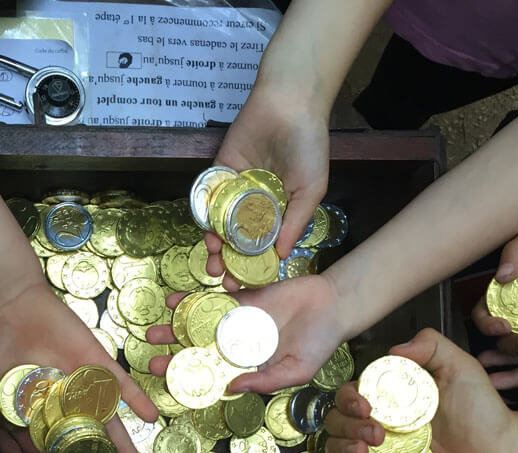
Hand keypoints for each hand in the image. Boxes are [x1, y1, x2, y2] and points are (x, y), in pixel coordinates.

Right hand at [0, 282, 157, 452]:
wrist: (8, 303)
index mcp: (40, 417)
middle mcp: (66, 407)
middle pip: (87, 449)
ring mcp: (84, 386)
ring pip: (108, 424)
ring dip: (124, 449)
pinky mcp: (96, 363)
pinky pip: (120, 385)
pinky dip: (135, 400)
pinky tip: (151, 418)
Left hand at [147, 274, 350, 392]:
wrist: (334, 304)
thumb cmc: (320, 343)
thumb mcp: (296, 370)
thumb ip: (266, 380)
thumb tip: (233, 388)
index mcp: (248, 368)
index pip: (213, 377)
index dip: (191, 380)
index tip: (169, 384)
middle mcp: (238, 347)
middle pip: (199, 353)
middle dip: (175, 356)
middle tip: (150, 359)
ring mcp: (236, 322)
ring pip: (200, 327)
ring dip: (176, 329)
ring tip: (154, 331)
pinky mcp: (240, 299)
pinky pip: (212, 300)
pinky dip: (193, 300)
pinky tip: (174, 302)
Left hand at [204, 82, 328, 290]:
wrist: (289, 103)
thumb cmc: (309, 145)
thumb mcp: (311, 189)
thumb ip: (295, 223)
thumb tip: (282, 257)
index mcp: (279, 211)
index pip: (262, 245)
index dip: (251, 265)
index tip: (243, 285)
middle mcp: (255, 203)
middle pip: (236, 238)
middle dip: (227, 259)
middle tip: (219, 278)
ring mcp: (235, 189)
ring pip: (219, 222)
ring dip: (214, 242)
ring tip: (211, 258)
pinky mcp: (219, 172)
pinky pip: (209, 197)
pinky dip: (206, 215)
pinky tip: (206, 231)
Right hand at [324, 328, 517, 452]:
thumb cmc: (483, 413)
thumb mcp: (461, 368)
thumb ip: (432, 346)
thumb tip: (395, 348)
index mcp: (391, 398)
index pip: (351, 393)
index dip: (349, 398)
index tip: (366, 406)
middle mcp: (380, 424)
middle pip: (336, 421)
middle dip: (346, 426)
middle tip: (375, 435)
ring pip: (336, 449)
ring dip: (342, 450)